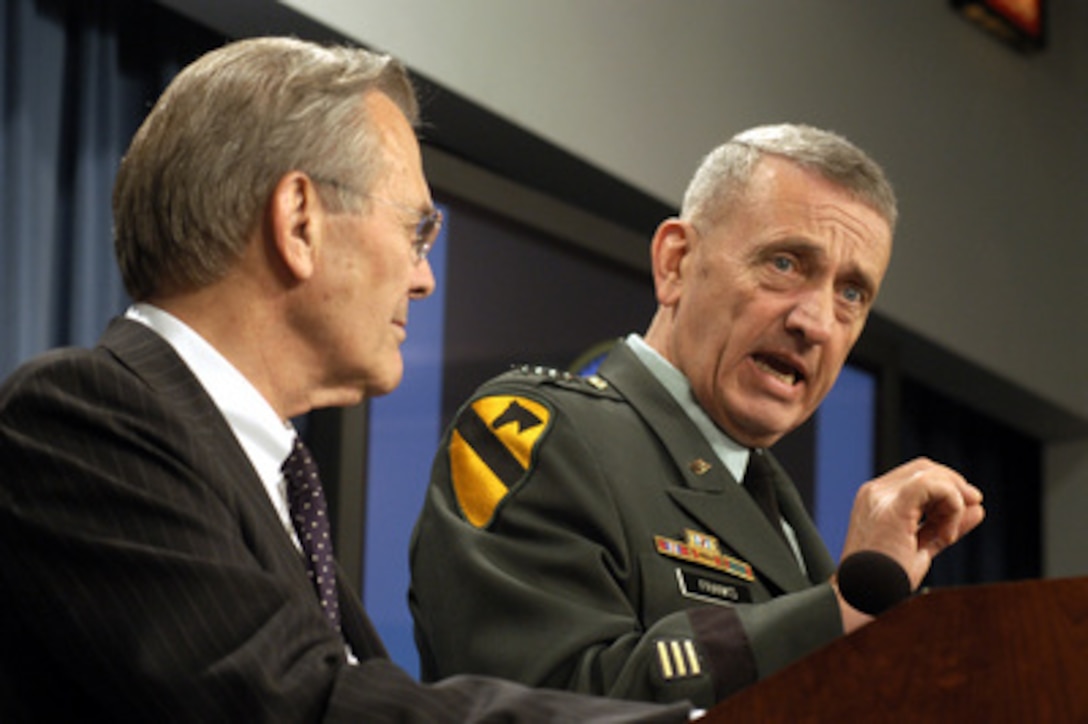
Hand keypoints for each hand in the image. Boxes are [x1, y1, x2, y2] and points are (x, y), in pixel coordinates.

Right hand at [833, 458, 984, 628]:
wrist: (863, 598)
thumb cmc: (884, 581)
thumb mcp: (921, 548)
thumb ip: (946, 526)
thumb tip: (976, 509)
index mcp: (877, 499)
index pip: (918, 474)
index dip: (947, 486)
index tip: (966, 509)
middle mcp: (876, 493)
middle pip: (926, 468)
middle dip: (955, 486)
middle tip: (972, 509)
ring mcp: (881, 498)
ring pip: (931, 475)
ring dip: (953, 501)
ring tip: (946, 535)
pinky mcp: (892, 508)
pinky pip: (933, 486)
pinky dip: (950, 504)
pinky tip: (945, 534)